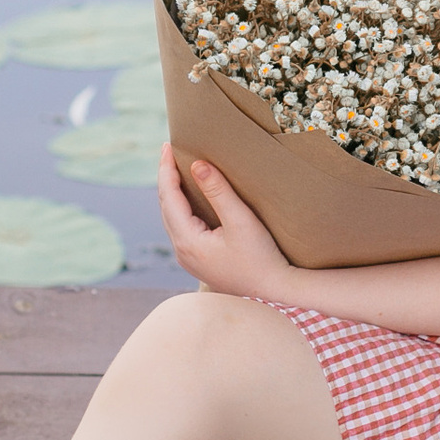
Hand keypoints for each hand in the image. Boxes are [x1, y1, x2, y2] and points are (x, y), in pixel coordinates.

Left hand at [157, 144, 296, 300]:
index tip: (167, 146)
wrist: (274, 293)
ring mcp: (189, 259)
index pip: (169, 196)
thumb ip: (218, 191)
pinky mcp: (199, 262)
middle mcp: (182, 251)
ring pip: (172, 218)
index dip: (166, 169)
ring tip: (176, 170)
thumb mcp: (241, 220)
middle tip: (169, 152)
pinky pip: (181, 228)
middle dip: (166, 178)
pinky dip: (181, 208)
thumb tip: (197, 165)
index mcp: (188, 240)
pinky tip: (189, 198)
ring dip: (173, 193)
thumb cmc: (261, 258)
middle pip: (166, 207)